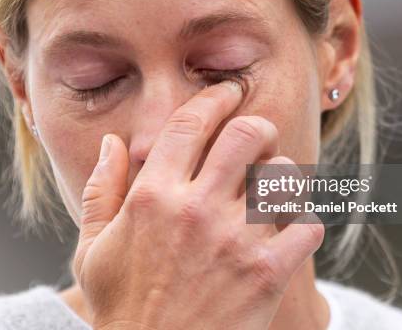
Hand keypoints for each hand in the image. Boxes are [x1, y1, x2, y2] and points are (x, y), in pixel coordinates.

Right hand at [72, 81, 324, 329]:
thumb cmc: (122, 309)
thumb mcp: (92, 249)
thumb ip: (101, 190)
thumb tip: (113, 143)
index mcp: (152, 196)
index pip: (190, 123)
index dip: (213, 99)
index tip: (226, 93)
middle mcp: (196, 209)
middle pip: (247, 135)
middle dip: (257, 127)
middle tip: (257, 138)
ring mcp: (236, 241)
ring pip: (284, 175)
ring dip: (283, 177)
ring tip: (273, 189)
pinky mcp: (268, 274)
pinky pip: (309, 225)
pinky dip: (304, 223)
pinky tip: (288, 232)